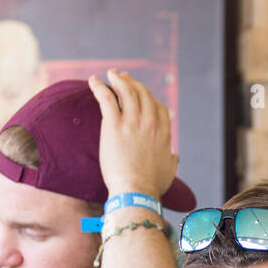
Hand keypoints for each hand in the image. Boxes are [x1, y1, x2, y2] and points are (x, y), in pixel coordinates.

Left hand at [87, 69, 178, 199]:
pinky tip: (92, 81)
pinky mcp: (114, 125)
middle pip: (142, 94)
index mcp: (163, 132)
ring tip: (110, 74)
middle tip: (122, 77)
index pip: (158, 106)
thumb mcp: (169, 171)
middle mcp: (150, 123)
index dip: (148, 97)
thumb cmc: (151, 186)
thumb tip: (174, 156)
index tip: (140, 94)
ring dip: (118, 79)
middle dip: (132, 83)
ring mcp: (132, 122)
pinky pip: (106, 98)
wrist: (136, 192)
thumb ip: (172, 160)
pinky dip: (99, 86)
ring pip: (126, 91)